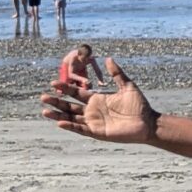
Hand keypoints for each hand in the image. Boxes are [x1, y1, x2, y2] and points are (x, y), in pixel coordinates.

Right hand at [40, 51, 157, 142]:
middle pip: (69, 105)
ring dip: (58, 114)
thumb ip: (117, 73)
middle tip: (43, 97)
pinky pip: (80, 129)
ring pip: (71, 117)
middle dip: (56, 101)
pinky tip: (60, 121)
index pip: (76, 93)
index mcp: (97, 98)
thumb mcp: (127, 85)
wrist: (148, 122)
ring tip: (44, 110)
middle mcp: (92, 110)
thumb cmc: (139, 105)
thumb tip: (108, 58)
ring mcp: (94, 122)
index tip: (53, 83)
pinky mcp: (97, 132)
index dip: (65, 88)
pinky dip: (70, 126)